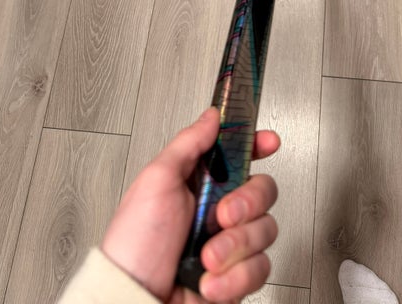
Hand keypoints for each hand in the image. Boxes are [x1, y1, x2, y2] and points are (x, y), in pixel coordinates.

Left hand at [101, 108, 279, 302]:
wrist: (133, 300)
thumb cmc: (134, 244)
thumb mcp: (156, 181)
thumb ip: (188, 143)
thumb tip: (211, 116)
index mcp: (200, 183)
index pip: (239, 155)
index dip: (258, 145)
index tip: (268, 142)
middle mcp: (219, 210)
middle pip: (264, 189)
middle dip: (248, 202)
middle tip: (222, 215)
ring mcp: (230, 244)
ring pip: (266, 229)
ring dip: (235, 246)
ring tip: (206, 258)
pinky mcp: (238, 276)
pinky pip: (261, 267)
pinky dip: (236, 276)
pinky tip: (210, 280)